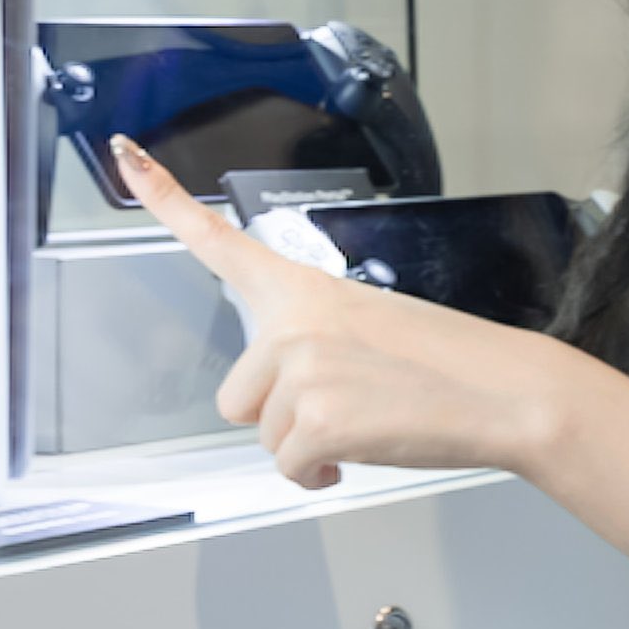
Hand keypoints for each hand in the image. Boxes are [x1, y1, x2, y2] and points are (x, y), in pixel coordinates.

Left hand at [111, 142, 559, 489]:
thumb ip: (310, 338)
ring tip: (368, 424)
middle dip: (282, 417)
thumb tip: (286, 385)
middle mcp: (293, 322)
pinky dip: (320, 476)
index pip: (219, 237)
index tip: (124, 152)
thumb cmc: (448, 362)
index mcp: (304, 289)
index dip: (161, 194)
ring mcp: (302, 369)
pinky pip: (290, 468)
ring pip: (264, 436)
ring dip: (307, 447)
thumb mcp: (369, 324)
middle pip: (238, 396)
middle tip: (351, 404)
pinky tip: (360, 455)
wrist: (505, 392)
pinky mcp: (317, 419)